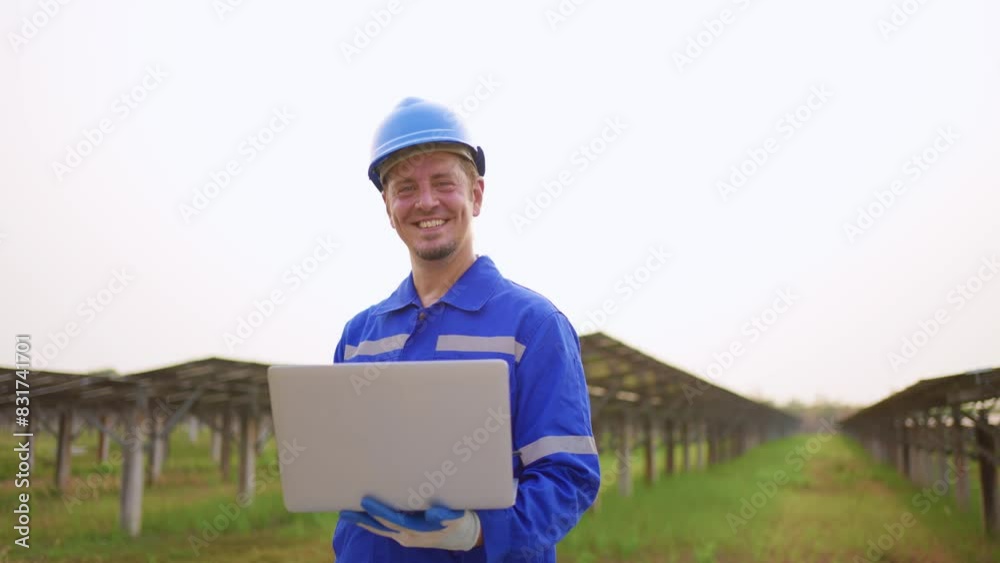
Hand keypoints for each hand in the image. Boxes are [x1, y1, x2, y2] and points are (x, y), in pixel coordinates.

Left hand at [338, 496, 480, 550]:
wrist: (464, 537)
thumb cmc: (460, 523)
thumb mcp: (458, 518)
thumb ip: (447, 516)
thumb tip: (433, 512)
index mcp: (419, 531)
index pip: (394, 520)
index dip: (379, 511)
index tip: (365, 502)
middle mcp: (408, 537)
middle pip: (381, 527)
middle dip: (363, 519)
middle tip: (345, 510)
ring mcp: (406, 538)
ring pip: (380, 530)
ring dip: (364, 522)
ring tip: (347, 514)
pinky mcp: (405, 536)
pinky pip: (385, 530)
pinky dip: (372, 524)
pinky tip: (363, 517)